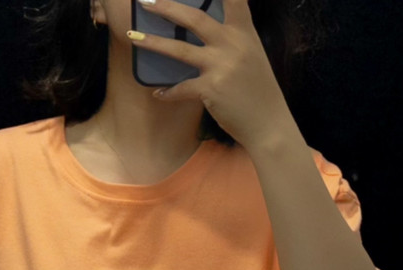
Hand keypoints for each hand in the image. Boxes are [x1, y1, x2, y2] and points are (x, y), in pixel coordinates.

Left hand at [128, 0, 288, 147]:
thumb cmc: (259, 92)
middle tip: (146, 2)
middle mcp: (232, 44)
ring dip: (153, 43)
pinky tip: (158, 94)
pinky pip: (181, 88)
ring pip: (179, 50)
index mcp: (244, 32)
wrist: (268, 123)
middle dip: (166, 7)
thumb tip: (207, 34)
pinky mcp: (210, 89)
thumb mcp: (252, 56)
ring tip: (133, 37)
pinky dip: (168, 92)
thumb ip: (233, 41)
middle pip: (194, 18)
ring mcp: (220, 66)